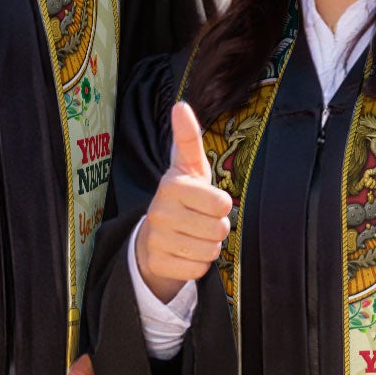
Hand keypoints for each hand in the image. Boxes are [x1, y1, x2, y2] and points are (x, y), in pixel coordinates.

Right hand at [134, 101, 232, 302]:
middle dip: (217, 228)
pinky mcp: (157, 263)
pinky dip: (198, 264)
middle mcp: (160, 211)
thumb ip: (188, 138)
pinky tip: (184, 253)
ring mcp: (156, 239)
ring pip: (210, 250)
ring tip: (193, 236)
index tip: (207, 200)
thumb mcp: (188, 167)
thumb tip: (181, 105)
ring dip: (208, 246)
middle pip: (219, 229)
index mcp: (172, 185)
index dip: (221, 205)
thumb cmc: (182, 197)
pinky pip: (198, 269)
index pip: (222, 203)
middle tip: (201, 221)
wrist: (153, 237)